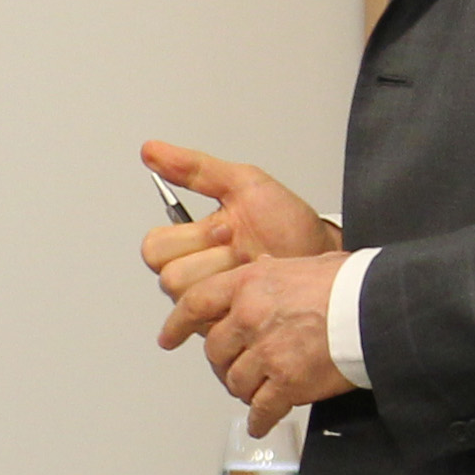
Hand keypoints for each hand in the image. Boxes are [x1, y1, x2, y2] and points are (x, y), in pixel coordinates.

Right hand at [138, 141, 342, 307]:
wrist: (323, 255)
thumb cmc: (288, 224)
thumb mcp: (243, 184)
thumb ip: (194, 168)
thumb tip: (152, 150)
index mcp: (190, 240)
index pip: (155, 247)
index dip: (191, 239)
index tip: (227, 227)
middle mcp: (195, 272)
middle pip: (169, 276)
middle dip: (212, 259)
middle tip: (241, 247)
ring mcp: (209, 299)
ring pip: (188, 298)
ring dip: (226, 278)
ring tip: (252, 267)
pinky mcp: (223, 324)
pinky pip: (209, 320)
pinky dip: (237, 302)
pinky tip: (255, 290)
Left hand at [163, 252, 352, 435]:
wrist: (379, 310)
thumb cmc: (351, 285)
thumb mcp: (304, 264)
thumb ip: (275, 273)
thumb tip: (265, 271)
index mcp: (250, 284)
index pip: (196, 304)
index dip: (177, 325)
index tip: (169, 338)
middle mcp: (250, 317)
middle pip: (215, 351)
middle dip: (222, 364)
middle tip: (232, 370)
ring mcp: (267, 352)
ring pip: (235, 381)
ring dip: (243, 390)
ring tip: (256, 392)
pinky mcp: (287, 382)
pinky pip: (262, 408)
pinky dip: (260, 419)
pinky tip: (262, 422)